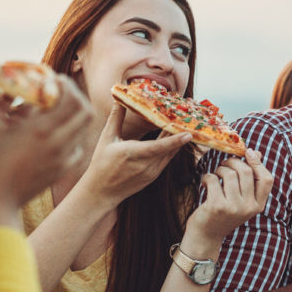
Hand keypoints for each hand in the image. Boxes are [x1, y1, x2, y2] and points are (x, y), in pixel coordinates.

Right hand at [0, 75, 92, 235]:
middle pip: (85, 111)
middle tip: (58, 92)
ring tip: (57, 109)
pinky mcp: (63, 170)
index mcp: (41, 130)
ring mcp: (64, 158)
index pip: (71, 99)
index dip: (65, 85)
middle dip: (75, 97)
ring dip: (75, 114)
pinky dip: (72, 134)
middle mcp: (58, 143)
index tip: (52, 79)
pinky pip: (77, 146)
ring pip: (84, 128)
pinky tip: (55, 132)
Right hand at [78, 103, 192, 209]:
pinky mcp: (154, 176)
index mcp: (132, 154)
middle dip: (180, 134)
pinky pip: (167, 159)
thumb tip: (119, 99)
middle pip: (168, 148)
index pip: (158, 147)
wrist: (102, 191)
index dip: (174, 141)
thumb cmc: (101, 163)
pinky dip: (173, 148)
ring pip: (170, 154)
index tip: (189, 134)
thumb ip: (116, 118)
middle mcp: (145, 165)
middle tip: (191, 120)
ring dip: (178, 141)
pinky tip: (177, 137)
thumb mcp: (107, 138)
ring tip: (186, 125)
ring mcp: (151, 172)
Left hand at [186, 149, 272, 242]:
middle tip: (224, 164)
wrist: (206, 236)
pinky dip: (207, 177)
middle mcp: (249, 207)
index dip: (258, 163)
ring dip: (219, 169)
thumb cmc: (224, 213)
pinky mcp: (217, 206)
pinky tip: (205, 183)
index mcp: (258, 205)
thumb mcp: (241, 199)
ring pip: (229, 174)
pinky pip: (214, 179)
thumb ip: (250, 178)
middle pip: (246, 172)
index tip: (247, 152)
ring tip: (215, 175)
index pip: (267, 179)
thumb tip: (256, 153)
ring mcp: (233, 207)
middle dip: (233, 162)